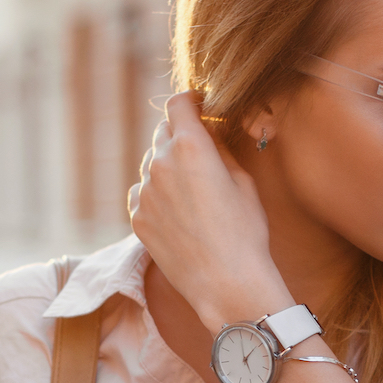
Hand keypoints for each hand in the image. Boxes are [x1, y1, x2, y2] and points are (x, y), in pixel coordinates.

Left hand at [128, 93, 290, 328]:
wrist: (227, 283)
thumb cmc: (245, 232)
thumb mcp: (243, 182)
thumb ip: (220, 150)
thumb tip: (208, 134)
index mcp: (190, 147)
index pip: (178, 104)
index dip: (190, 100)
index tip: (198, 104)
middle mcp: (160, 163)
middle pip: (162, 132)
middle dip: (179, 134)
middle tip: (199, 150)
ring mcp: (144, 192)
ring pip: (151, 163)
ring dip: (167, 165)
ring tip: (192, 190)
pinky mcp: (137, 218)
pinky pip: (142, 192)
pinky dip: (155, 192)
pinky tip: (177, 210)